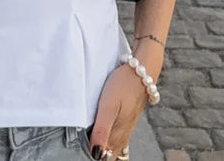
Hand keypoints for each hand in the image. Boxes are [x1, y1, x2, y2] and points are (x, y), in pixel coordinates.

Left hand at [88, 43, 162, 159]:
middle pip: (110, 154)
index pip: (104, 156)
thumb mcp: (108, 106)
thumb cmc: (123, 86)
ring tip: (92, 145)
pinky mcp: (128, 118)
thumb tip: (96, 155)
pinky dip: (110, 140)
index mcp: (117, 134)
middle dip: (99, 154)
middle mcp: (123, 134)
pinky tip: (105, 137)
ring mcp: (127, 126)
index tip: (81, 152)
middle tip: (84, 149)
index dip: (93, 156)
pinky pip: (118, 137)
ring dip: (104, 148)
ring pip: (114, 146)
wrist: (141, 71)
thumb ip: (102, 130)